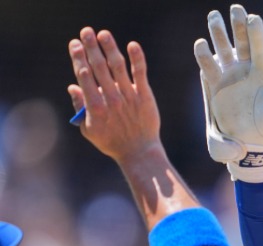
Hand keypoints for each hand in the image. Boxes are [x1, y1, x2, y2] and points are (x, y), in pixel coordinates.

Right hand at [67, 28, 161, 163]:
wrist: (139, 151)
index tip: (75, 44)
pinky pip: (140, 74)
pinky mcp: (144, 96)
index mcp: (94, 106)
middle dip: (90, 48)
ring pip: (118, 67)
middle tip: (86, 32)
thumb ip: (80, 107)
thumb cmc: (111, 142)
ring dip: (110, 48)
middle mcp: (111, 98)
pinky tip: (133, 45)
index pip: (84, 76)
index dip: (79, 58)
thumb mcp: (89, 129)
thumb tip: (72, 86)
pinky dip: (137, 59)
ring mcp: (128, 96)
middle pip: (99, 67)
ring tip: (103, 34)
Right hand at [194, 4, 262, 182]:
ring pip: (222, 49)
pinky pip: (208, 67)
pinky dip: (204, 56)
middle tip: (234, 9)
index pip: (260, 47)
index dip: (256, 32)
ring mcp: (230, 76)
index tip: (253, 18)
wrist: (254, 145)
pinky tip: (201, 45)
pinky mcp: (216, 86)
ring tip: (213, 16)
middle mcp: (246, 69)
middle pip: (241, 41)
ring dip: (218, 33)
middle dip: (237, 25)